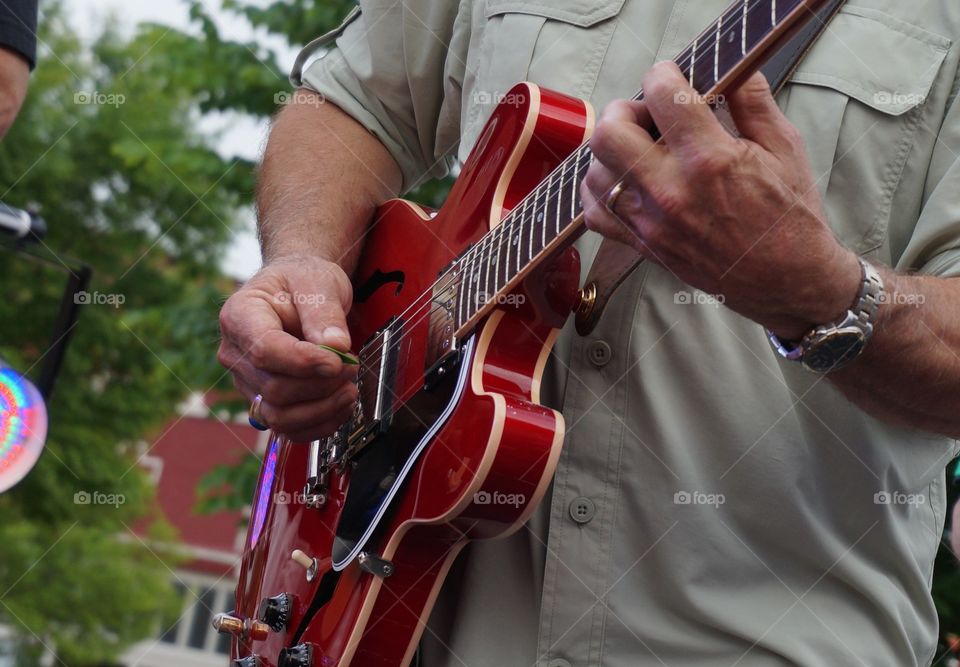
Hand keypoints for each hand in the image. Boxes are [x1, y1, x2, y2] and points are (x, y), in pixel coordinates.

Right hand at [218, 255, 358, 441]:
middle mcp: (235, 353)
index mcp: (239, 316)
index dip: (303, 362)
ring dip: (322, 409)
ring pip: (278, 416)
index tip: (337, 360)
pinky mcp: (264, 400)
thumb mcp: (318, 281)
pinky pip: (287, 428)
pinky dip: (318, 424)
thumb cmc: (303, 281)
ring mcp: (247, 381)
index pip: (265, 351)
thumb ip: (324, 312)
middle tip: (352, 367)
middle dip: (321, 385)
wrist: (298, 290)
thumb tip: (335, 346)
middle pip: (274, 389)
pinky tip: (341, 406)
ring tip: (350, 388)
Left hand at [581, 64, 860, 339]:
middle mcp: (671, 192)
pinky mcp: (642, 245)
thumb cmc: (790, 217)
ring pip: (596, 171)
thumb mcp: (785, 147)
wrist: (788, 281)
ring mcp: (651, 223)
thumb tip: (732, 67)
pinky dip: (601, 190)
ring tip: (641, 148)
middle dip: (625, 110)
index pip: (662, 95)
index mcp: (710, 160)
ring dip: (613, 150)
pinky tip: (625, 180)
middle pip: (609, 133)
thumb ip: (752, 100)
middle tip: (648, 115)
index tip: (672, 77)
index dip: (664, 74)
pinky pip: (594, 212)